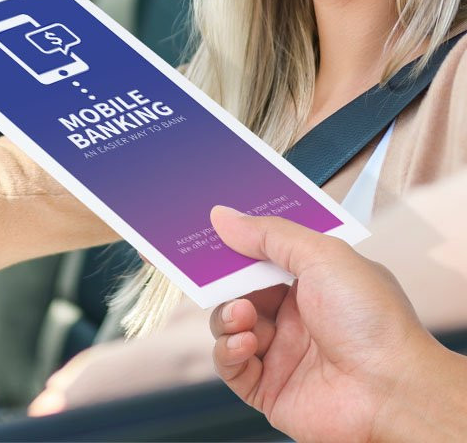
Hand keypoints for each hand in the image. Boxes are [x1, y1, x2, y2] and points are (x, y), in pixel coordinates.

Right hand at [209, 205, 466, 442]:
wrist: (394, 391)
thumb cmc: (374, 321)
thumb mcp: (322, 255)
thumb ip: (269, 234)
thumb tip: (224, 216)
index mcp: (311, 283)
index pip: (262, 257)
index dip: (237, 245)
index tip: (213, 231)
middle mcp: (294, 317)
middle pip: (238, 290)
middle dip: (223, 281)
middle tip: (212, 272)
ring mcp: (281, 353)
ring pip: (228, 325)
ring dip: (226, 316)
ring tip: (242, 315)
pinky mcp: (269, 388)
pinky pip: (230, 365)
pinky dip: (226, 350)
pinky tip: (244, 343)